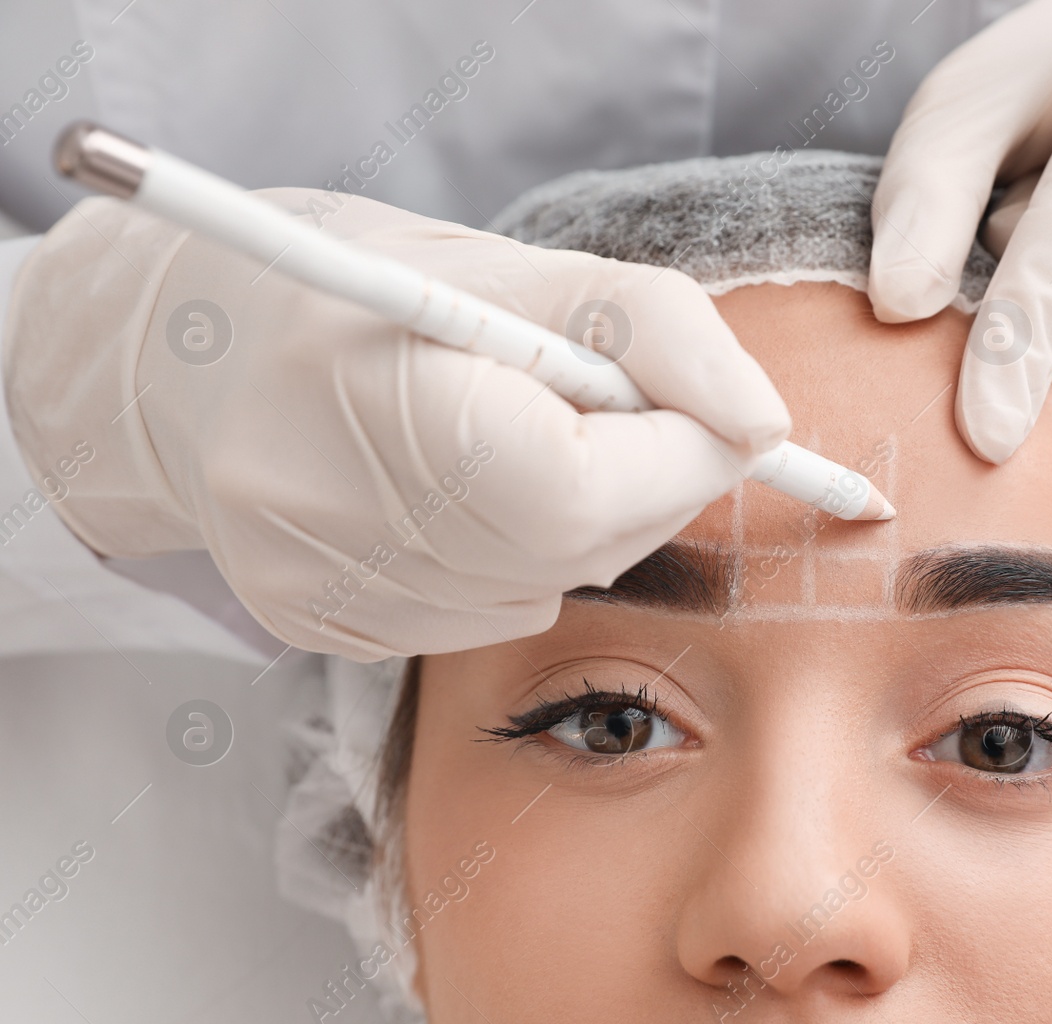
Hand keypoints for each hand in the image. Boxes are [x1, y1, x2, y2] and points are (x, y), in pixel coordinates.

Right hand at [2, 192, 788, 659]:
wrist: (183, 350)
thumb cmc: (355, 286)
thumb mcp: (509, 266)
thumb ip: (655, 328)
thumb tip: (765, 425)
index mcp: (370, 390)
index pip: (581, 483)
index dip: (679, 454)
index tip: (719, 416)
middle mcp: (325, 510)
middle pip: (575, 547)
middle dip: (649, 486)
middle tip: (638, 419)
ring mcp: (316, 585)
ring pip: (544, 590)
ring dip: (584, 523)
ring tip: (520, 441)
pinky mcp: (318, 626)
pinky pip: (486, 616)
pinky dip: (518, 559)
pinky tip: (464, 496)